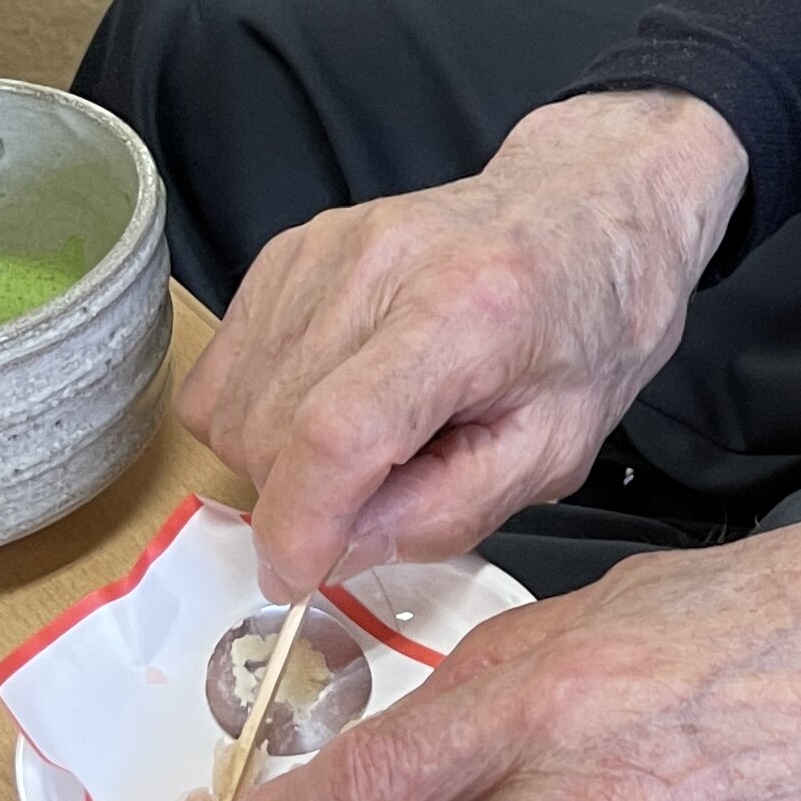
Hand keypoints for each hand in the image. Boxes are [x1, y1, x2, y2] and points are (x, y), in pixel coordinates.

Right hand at [175, 90, 748, 599]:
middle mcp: (384, 264)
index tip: (296, 575)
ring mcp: (326, 249)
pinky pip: (221, 370)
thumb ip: (446, 512)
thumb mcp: (552, 452)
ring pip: (230, 406)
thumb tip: (336, 549)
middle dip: (304, 498)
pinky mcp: (289, 250)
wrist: (580, 224)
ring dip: (274, 459)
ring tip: (366, 442)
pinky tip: (328, 403)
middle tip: (378, 491)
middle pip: (272, 428)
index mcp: (468, 312)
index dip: (300, 523)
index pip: (338, 431)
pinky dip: (256, 413)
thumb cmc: (579, 332)